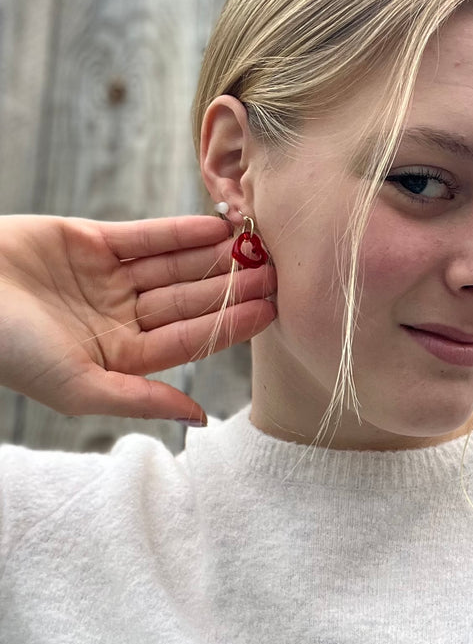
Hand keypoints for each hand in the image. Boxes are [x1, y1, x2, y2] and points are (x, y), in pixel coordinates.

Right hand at [0, 215, 275, 424]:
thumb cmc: (11, 351)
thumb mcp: (79, 387)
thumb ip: (140, 400)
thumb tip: (198, 417)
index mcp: (122, 356)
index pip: (190, 338)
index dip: (230, 322)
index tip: (271, 306)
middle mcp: (121, 317)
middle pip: (189, 299)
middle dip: (231, 285)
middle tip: (275, 268)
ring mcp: (109, 278)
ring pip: (174, 266)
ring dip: (213, 255)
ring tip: (254, 242)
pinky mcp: (93, 241)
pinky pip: (146, 236)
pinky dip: (180, 231)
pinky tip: (215, 225)